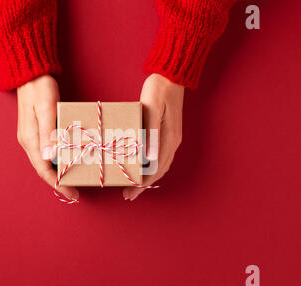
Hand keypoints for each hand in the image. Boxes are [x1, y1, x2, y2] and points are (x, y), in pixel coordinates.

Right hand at [17, 75, 78, 201]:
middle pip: (44, 168)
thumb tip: (50, 157)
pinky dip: (57, 160)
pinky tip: (68, 161)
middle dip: (59, 182)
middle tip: (76, 191)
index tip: (72, 193)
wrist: (31, 73)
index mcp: (31, 139)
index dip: (57, 183)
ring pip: (45, 161)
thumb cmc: (40, 89)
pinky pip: (47, 152)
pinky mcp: (37, 131)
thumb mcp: (47, 109)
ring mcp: (32, 136)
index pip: (44, 169)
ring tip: (74, 179)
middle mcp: (29, 141)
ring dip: (58, 172)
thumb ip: (49, 132)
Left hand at [123, 73, 184, 200]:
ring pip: (160, 165)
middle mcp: (172, 141)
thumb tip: (148, 156)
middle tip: (128, 195)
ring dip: (148, 177)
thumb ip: (151, 132)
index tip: (130, 192)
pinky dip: (151, 167)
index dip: (143, 183)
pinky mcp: (168, 132)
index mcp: (168, 138)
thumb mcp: (152, 109)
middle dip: (144, 185)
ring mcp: (171, 137)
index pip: (156, 168)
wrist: (172, 75)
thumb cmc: (159, 89)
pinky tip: (141, 167)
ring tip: (133, 185)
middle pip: (159, 171)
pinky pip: (160, 156)